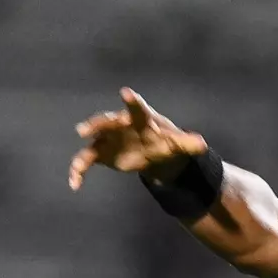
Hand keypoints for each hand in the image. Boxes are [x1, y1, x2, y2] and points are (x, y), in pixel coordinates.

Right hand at [68, 88, 209, 190]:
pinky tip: (75, 184)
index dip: (132, 101)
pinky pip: (86, 160)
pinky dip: (79, 171)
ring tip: (77, 166)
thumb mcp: (178, 144)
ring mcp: (108, 138)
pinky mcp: (100, 152)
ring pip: (93, 140)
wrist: (153, 153)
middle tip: (84, 130)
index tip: (126, 93)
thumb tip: (202, 145)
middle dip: (97, 124)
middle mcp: (120, 124)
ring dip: (83, 153)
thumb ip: (188, 143)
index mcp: (141, 119)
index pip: (137, 108)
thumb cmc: (165, 142)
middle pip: (107, 121)